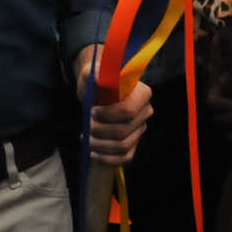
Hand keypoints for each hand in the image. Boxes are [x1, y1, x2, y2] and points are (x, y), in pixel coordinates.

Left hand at [75, 45, 154, 164]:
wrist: (96, 91)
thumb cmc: (96, 81)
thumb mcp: (93, 73)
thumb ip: (96, 74)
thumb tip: (98, 78)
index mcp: (142, 93)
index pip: (128, 111)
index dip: (108, 115)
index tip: (93, 111)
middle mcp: (145, 112)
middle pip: (123, 131)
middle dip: (100, 131)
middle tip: (86, 126)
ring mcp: (140, 129)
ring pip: (123, 147)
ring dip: (101, 146)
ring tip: (87, 139)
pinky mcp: (133, 142)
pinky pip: (126, 158)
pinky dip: (108, 159)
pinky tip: (94, 153)